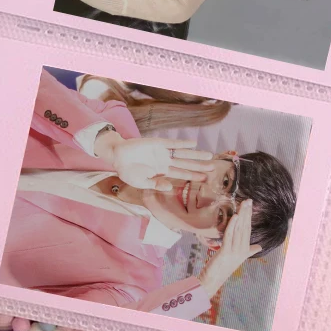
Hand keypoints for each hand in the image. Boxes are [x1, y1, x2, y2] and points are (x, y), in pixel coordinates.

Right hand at [96, 132, 214, 190]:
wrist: (117, 156)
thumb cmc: (128, 172)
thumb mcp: (141, 182)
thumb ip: (154, 184)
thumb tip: (169, 187)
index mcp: (162, 173)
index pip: (181, 175)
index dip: (193, 176)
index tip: (205, 178)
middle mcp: (165, 162)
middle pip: (186, 164)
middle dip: (199, 166)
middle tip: (213, 168)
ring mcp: (163, 153)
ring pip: (182, 154)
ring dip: (195, 154)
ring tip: (209, 155)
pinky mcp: (158, 144)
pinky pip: (173, 144)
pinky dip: (183, 144)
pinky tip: (193, 143)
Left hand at [199, 200, 261, 297]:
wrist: (212, 280)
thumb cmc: (223, 267)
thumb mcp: (238, 257)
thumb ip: (249, 251)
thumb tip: (260, 246)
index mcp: (245, 250)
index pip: (248, 229)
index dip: (249, 216)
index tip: (250, 205)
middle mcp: (242, 250)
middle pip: (245, 228)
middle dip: (247, 213)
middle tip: (249, 200)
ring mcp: (235, 252)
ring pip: (239, 231)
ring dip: (241, 216)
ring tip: (243, 205)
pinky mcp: (226, 252)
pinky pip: (230, 237)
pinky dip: (232, 226)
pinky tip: (235, 217)